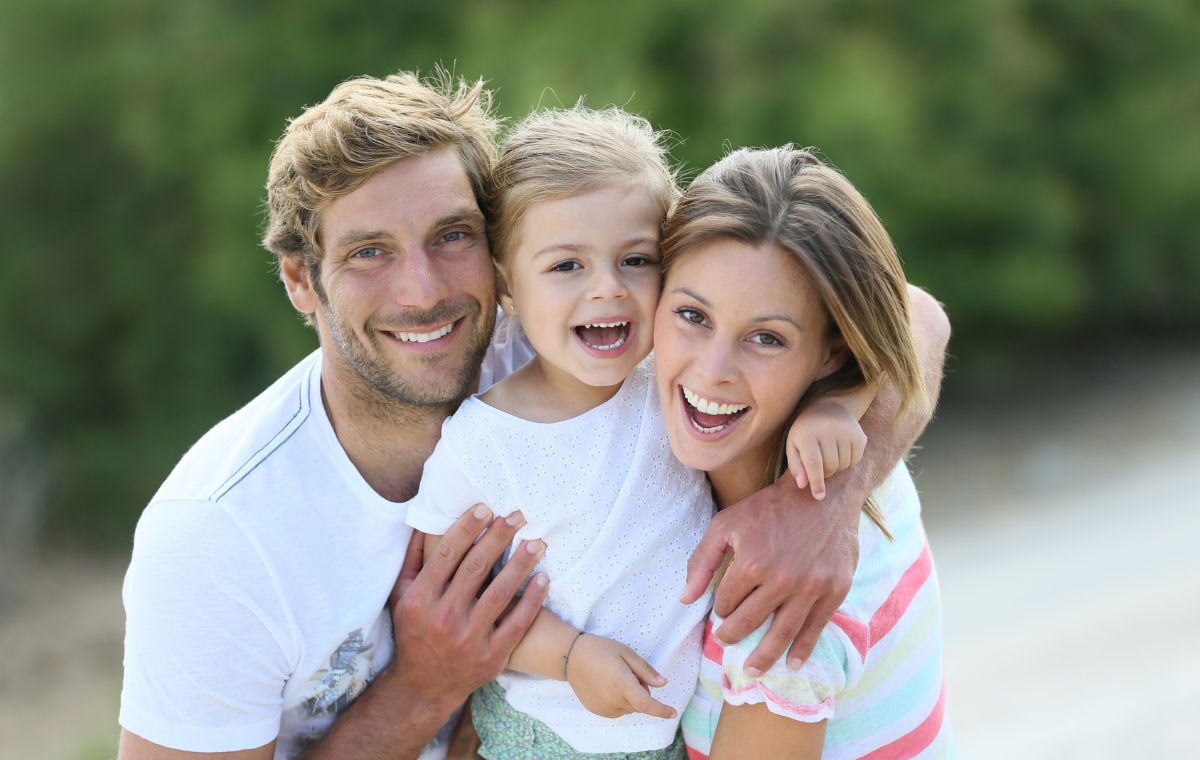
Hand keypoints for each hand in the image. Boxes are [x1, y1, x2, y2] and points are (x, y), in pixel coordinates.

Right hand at [385, 506, 548, 712]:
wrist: (424, 686)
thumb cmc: (414, 632)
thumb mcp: (401, 597)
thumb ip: (412, 561)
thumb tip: (424, 523)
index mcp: (421, 600)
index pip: (447, 556)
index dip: (467, 530)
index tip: (485, 509)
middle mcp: (444, 618)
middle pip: (476, 568)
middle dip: (498, 538)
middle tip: (518, 515)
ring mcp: (469, 638)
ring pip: (500, 593)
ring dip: (520, 564)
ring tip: (537, 542)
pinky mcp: (492, 656)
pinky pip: (517, 623)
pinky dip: (531, 600)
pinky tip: (543, 579)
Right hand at [566, 634, 674, 719]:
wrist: (571, 657)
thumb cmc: (600, 650)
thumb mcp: (626, 653)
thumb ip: (645, 670)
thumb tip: (662, 684)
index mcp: (622, 684)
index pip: (646, 704)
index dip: (661, 710)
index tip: (673, 713)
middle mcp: (613, 700)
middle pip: (639, 704)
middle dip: (641, 691)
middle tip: (629, 672)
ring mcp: (604, 707)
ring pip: (629, 708)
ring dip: (630, 697)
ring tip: (616, 677)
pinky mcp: (597, 710)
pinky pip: (617, 710)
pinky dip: (619, 701)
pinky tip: (608, 685)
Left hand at [680, 477, 859, 673]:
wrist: (820, 493)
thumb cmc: (769, 508)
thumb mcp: (726, 524)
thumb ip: (702, 561)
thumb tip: (685, 600)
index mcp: (752, 562)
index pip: (727, 602)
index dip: (721, 609)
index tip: (722, 609)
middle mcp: (782, 579)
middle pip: (750, 622)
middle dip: (733, 636)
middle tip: (727, 642)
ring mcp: (811, 586)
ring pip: (782, 633)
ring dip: (765, 656)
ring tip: (753, 670)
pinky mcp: (835, 589)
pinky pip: (815, 627)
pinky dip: (803, 649)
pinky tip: (792, 663)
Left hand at [787, 400, 867, 499]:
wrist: (829, 407)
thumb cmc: (806, 431)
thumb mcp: (793, 445)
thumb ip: (796, 466)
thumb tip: (803, 485)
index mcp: (807, 433)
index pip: (814, 463)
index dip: (816, 482)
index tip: (819, 496)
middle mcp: (828, 430)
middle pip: (830, 466)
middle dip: (825, 473)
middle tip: (820, 466)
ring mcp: (846, 431)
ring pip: (844, 465)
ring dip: (836, 467)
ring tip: (829, 455)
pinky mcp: (859, 434)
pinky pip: (856, 460)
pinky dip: (848, 461)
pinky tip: (840, 450)